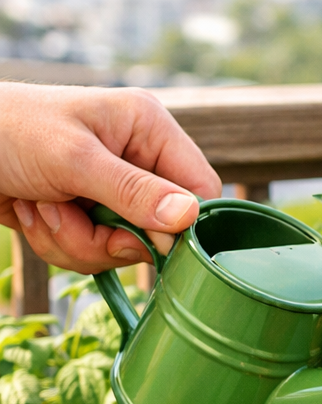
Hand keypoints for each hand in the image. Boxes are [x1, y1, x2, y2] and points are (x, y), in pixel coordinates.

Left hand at [0, 84, 220, 273]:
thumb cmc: (5, 132)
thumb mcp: (74, 160)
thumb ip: (134, 193)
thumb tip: (189, 218)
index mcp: (147, 129)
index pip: (199, 188)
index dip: (181, 224)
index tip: (148, 241)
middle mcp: (136, 160)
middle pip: (160, 230)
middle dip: (109, 237)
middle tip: (71, 216)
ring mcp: (110, 191)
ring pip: (123, 249)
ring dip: (76, 241)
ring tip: (40, 207)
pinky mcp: (85, 215)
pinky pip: (93, 252)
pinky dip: (58, 242)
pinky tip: (32, 212)